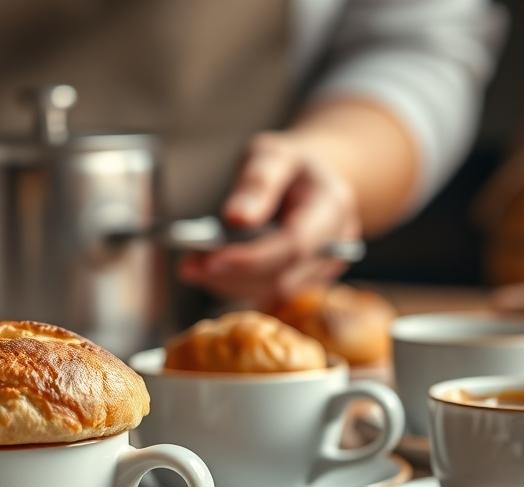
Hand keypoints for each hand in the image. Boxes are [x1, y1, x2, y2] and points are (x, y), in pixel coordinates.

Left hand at [178, 132, 358, 306]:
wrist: (315, 181)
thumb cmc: (291, 165)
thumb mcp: (272, 155)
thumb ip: (257, 182)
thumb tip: (236, 218)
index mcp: (331, 206)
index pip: (296, 244)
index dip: (252, 258)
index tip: (209, 260)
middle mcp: (335, 245)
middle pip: (283, 277)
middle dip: (233, 275)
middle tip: (188, 266)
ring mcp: (323, 269)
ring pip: (273, 293)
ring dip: (230, 284)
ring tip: (193, 267)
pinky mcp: (306, 283)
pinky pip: (269, 294)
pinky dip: (237, 286)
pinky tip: (211, 272)